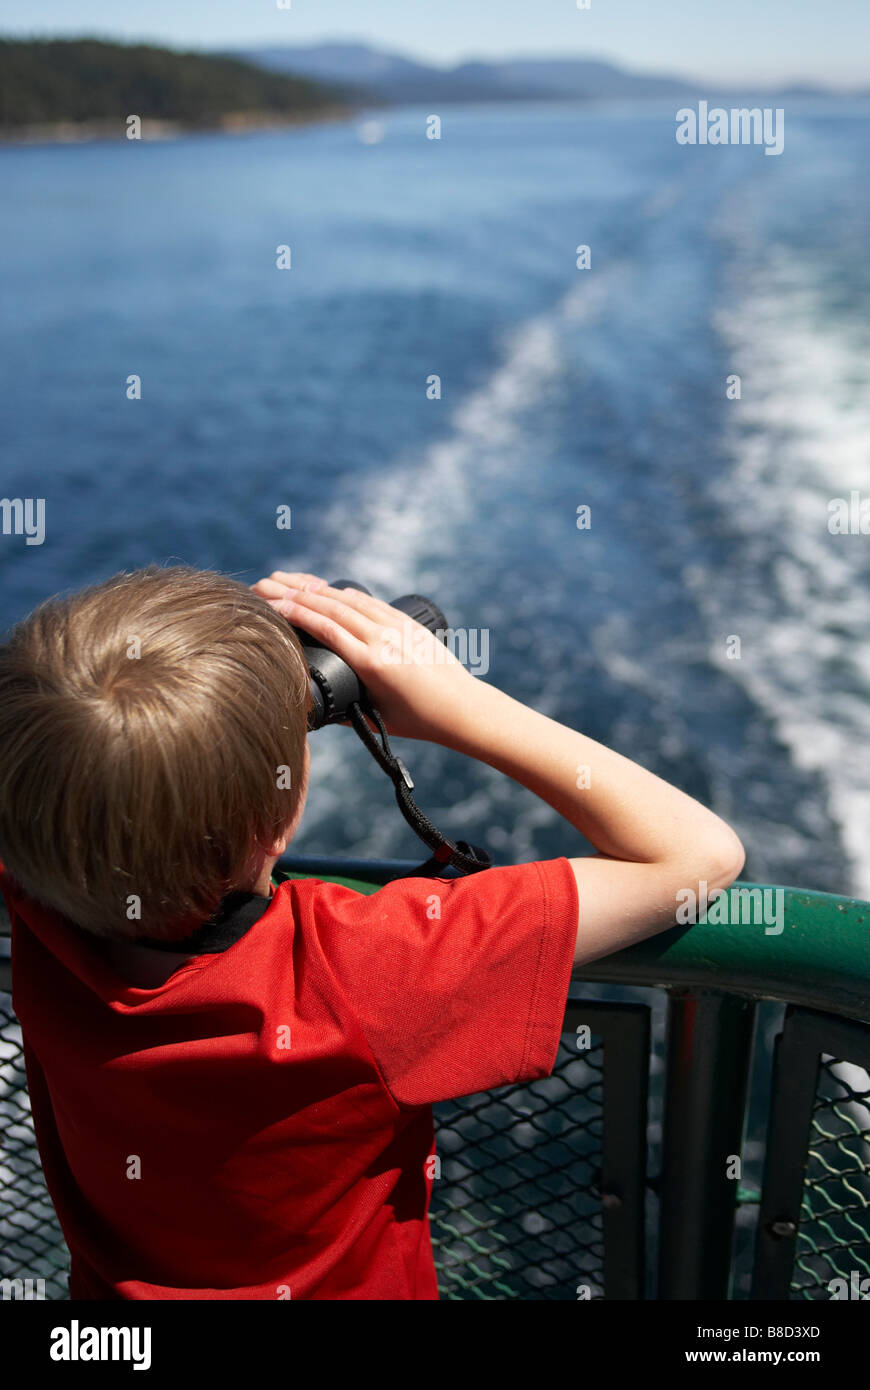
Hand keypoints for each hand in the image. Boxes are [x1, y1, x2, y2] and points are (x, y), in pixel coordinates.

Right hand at [251, 572, 480, 742]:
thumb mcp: (375, 719)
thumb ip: (342, 713)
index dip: (293, 613)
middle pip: (330, 606)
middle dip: (293, 593)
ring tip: (284, 578)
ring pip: (347, 599)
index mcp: (372, 664)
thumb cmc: (419, 720)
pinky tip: (322, 587)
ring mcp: (396, 627)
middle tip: (263, 583)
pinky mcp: (405, 622)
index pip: (325, 628)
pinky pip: (367, 601)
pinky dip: (340, 592)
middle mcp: (383, 639)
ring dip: (313, 587)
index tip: (268, 604)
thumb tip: (310, 707)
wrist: (463, 707)